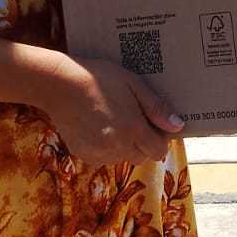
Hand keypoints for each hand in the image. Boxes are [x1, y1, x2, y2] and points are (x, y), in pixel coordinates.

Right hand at [41, 54, 183, 165]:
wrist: (59, 84)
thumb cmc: (99, 78)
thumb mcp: (133, 84)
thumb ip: (156, 107)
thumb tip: (177, 125)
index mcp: (133, 129)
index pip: (158, 151)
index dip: (159, 140)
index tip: (152, 127)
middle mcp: (117, 147)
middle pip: (141, 157)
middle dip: (141, 143)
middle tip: (131, 121)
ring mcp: (99, 152)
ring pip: (121, 158)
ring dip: (122, 147)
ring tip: (111, 122)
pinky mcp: (83, 154)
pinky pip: (102, 158)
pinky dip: (104, 148)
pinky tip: (96, 128)